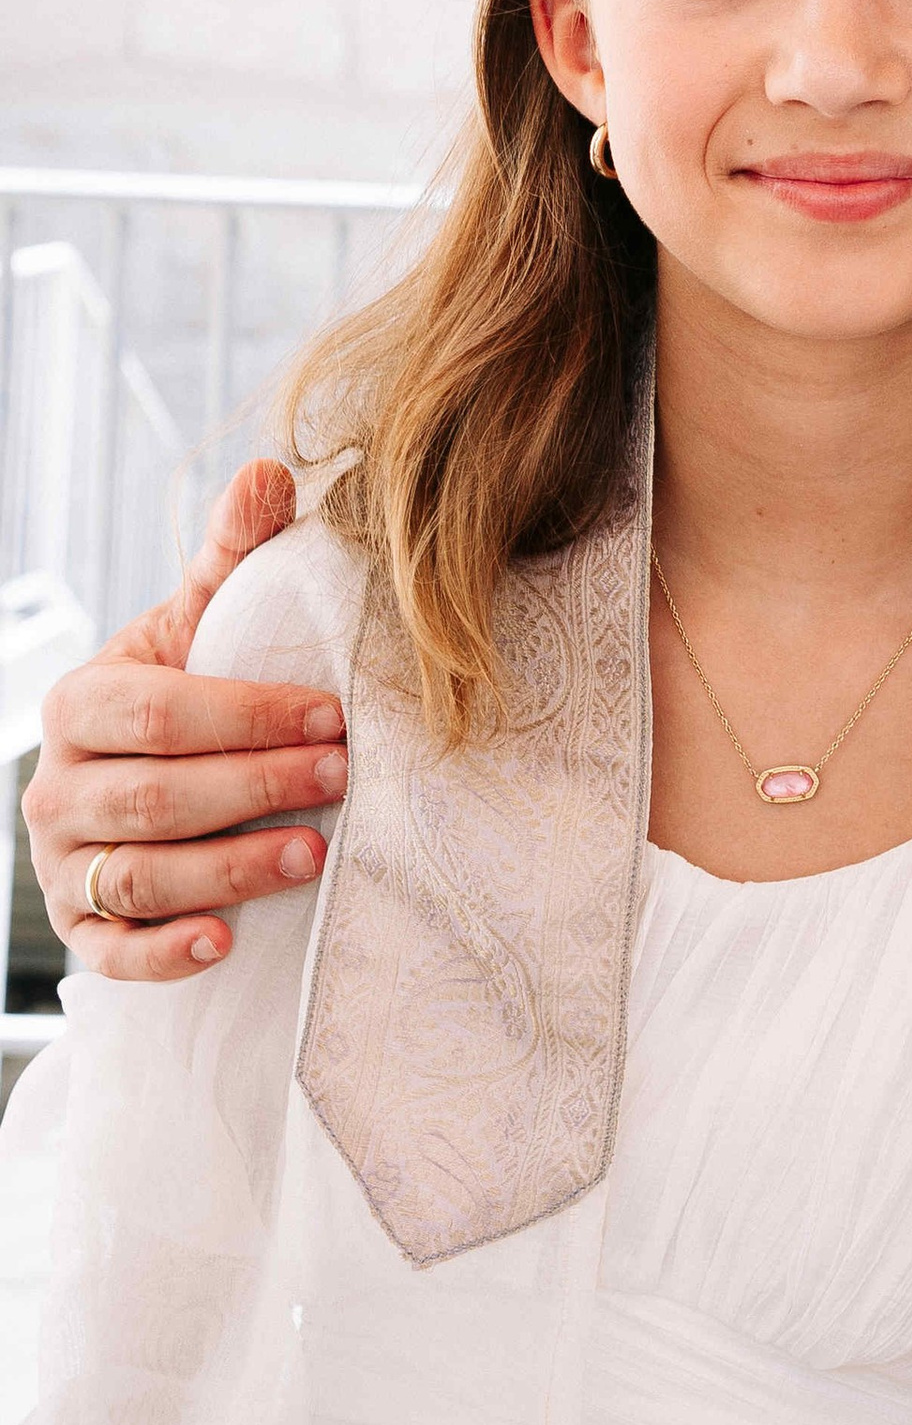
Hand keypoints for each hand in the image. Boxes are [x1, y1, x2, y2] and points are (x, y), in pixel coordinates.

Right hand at [27, 461, 344, 983]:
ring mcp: (63, 862)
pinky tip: (225, 941)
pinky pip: (112, 953)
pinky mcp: (82, 928)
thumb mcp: (202, 623)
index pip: (159, 710)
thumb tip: (270, 471)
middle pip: (152, 794)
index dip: (246, 714)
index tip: (333, 715)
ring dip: (227, 868)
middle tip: (343, 778)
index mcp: (82, 701)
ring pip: (138, 874)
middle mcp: (55, 785)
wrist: (149, 778)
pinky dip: (165, 952)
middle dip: (252, 786)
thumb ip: (231, 556)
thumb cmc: (186, 692)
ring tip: (312, 854)